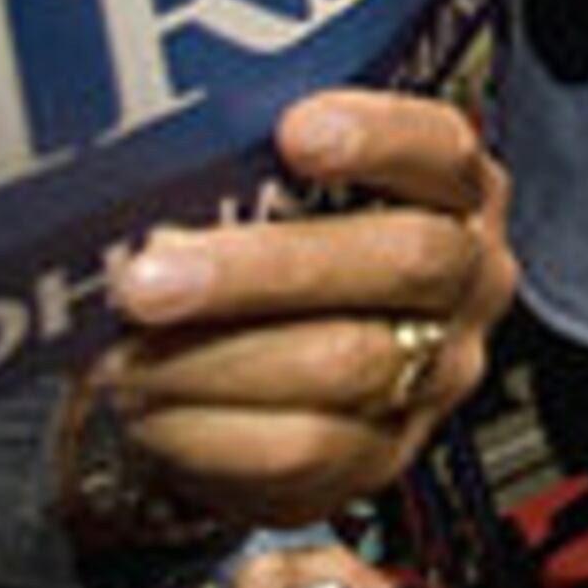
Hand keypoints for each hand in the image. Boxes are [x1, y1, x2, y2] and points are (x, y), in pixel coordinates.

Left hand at [98, 91, 515, 529]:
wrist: (264, 389)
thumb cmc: (269, 260)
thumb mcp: (276, 195)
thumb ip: (248, 167)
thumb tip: (152, 152)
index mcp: (453, 192)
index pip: (443, 148)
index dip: (379, 137)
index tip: (293, 132)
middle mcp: (466, 279)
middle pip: (403, 259)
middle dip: (265, 267)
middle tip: (150, 278)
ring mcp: (437, 373)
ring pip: (344, 362)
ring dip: (214, 357)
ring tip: (121, 353)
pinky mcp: (384, 455)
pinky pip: (302, 447)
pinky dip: (209, 428)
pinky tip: (150, 407)